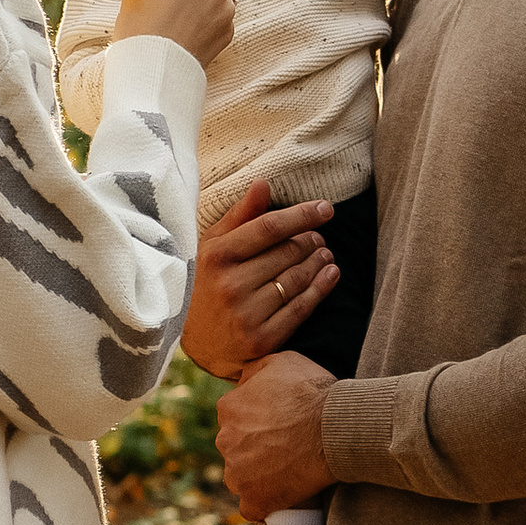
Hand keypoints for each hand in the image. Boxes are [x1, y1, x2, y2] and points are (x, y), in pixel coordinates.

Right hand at [182, 178, 338, 375]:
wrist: (194, 340)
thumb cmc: (205, 283)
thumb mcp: (212, 246)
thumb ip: (239, 216)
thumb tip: (263, 184)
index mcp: (217, 256)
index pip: (269, 228)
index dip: (301, 215)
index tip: (325, 209)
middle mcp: (231, 285)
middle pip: (287, 253)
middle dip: (310, 241)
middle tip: (319, 237)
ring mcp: (246, 314)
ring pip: (296, 279)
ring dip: (319, 262)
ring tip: (325, 253)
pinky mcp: (261, 338)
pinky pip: (301, 309)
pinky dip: (321, 288)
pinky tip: (331, 274)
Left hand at [216, 349, 336, 518]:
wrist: (336, 427)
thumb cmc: (313, 392)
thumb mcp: (280, 361)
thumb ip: (253, 372)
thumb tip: (243, 382)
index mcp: (228, 409)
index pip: (235, 418)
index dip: (258, 422)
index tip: (279, 424)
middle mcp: (225, 441)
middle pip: (235, 448)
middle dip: (255, 448)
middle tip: (287, 447)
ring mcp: (237, 474)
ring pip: (240, 477)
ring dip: (257, 475)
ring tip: (288, 470)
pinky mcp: (255, 500)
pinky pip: (252, 506)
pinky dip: (266, 501)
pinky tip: (285, 491)